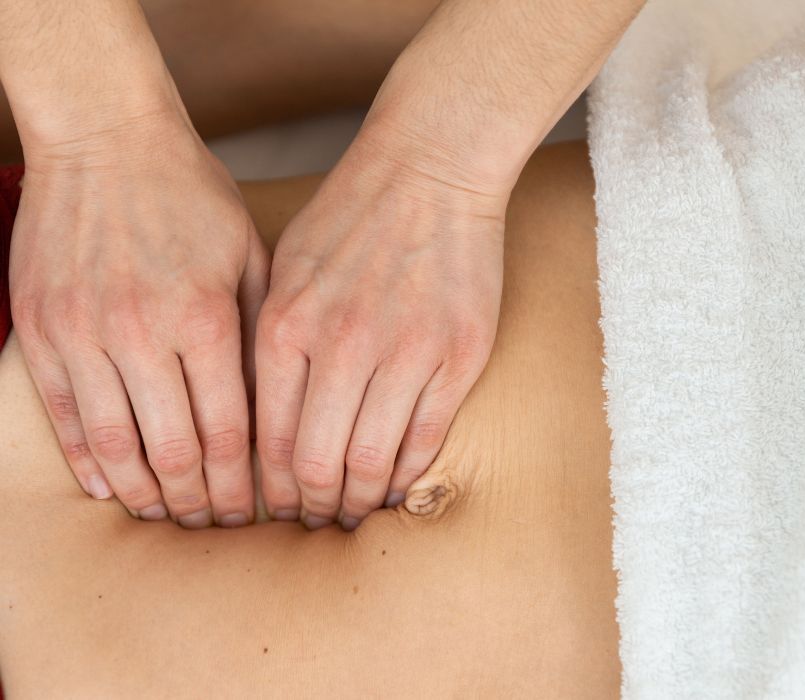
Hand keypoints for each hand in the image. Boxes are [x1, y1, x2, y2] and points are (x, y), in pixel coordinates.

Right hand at [10, 119, 269, 527]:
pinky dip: (88, 460)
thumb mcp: (250, 254)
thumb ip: (259, 333)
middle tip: (214, 526)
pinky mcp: (42, 327)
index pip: (228, 431)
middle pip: (173, 450)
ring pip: (115, 445)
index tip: (252, 511)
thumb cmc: (192, 195)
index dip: (241, 483)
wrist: (106, 137)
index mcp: (202, 317)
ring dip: (144, 492)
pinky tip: (110, 486)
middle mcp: (140, 334)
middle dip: (198, 500)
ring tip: (166, 516)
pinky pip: (65, 414)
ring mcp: (83, 333)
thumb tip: (274, 410)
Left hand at [256, 134, 504, 529]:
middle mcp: (342, 347)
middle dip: (311, 506)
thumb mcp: (284, 267)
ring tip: (354, 514)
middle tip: (314, 521)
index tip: (278, 504)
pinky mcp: (458, 356)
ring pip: (373, 463)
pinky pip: (427, 439)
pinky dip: (408, 475)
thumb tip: (260, 420)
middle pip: (317, 463)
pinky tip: (398, 487)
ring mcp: (405, 353)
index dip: (271, 487)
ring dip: (359, 502)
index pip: (267, 439)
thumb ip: (268, 341)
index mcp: (286, 326)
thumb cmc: (351, 215)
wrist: (430, 169)